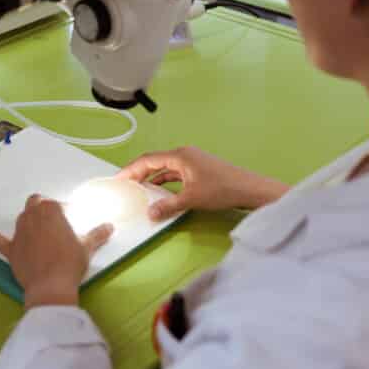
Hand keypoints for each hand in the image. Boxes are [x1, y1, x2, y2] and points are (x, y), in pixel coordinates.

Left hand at [0, 194, 113, 308]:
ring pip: (22, 218)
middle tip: (55, 221)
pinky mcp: (11, 249)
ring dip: (30, 219)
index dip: (67, 213)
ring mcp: (19, 233)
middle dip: (44, 209)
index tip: (73, 222)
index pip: (58, 205)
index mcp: (52, 211)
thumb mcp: (86, 248)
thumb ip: (97, 235)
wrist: (51, 286)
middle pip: (36, 205)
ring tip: (40, 228)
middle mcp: (33, 217)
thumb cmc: (70, 263)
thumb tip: (109, 227)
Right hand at [117, 147, 288, 220]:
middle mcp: (184, 154)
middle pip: (154, 162)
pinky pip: (175, 174)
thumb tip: (150, 213)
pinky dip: (165, 182)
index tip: (118, 179)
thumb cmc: (223, 189)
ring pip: (165, 168)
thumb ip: (168, 205)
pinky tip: (160, 192)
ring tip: (138, 190)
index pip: (147, 160)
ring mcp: (192, 161)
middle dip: (138, 173)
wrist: (249, 188)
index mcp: (180, 156)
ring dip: (152, 178)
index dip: (130, 170)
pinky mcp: (199, 169)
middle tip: (124, 185)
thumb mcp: (191, 199)